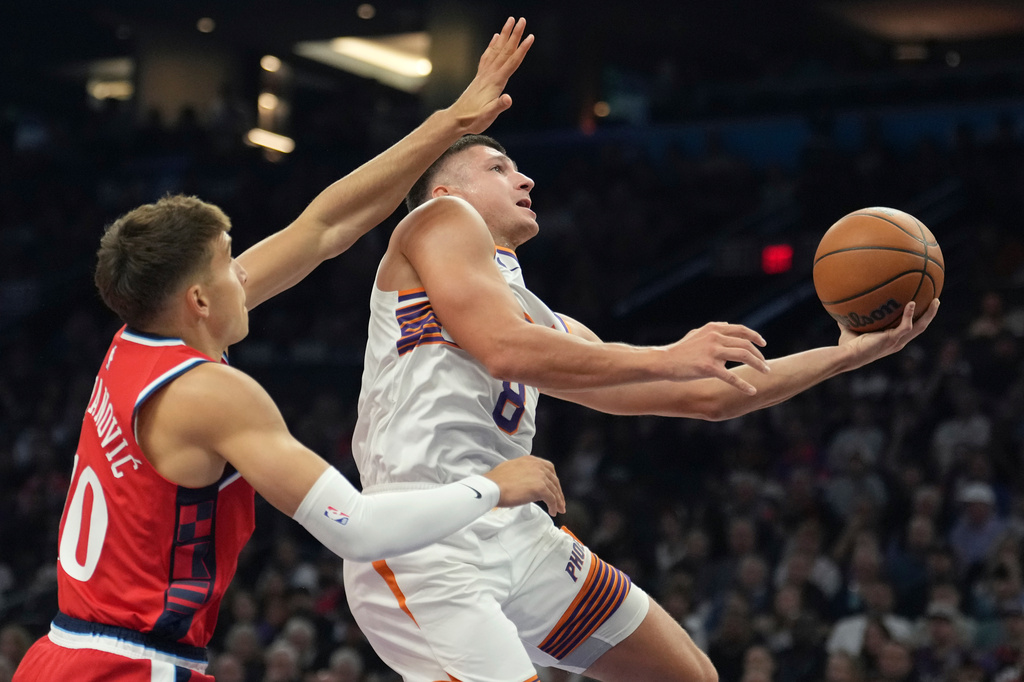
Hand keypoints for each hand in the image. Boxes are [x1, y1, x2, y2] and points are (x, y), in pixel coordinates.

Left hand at [446, 17, 533, 133]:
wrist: (456, 119)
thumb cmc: (473, 119)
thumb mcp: (488, 116)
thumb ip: (498, 106)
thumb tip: (508, 99)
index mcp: (495, 82)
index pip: (512, 62)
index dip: (522, 49)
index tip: (530, 36)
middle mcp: (490, 74)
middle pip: (505, 51)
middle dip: (515, 35)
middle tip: (522, 20)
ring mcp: (484, 74)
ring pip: (497, 50)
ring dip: (504, 35)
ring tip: (510, 21)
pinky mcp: (480, 76)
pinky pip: (488, 56)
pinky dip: (492, 45)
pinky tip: (495, 38)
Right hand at [483, 454, 565, 516]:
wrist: (492, 487)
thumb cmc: (496, 481)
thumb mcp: (511, 468)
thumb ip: (522, 471)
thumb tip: (525, 480)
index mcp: (530, 460)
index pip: (548, 468)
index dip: (553, 479)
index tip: (554, 487)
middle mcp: (537, 466)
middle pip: (554, 480)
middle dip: (558, 491)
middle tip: (560, 501)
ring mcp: (540, 476)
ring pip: (554, 490)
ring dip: (558, 501)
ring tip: (559, 509)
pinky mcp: (540, 488)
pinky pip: (551, 499)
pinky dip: (554, 506)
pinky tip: (552, 511)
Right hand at [662, 322, 769, 394]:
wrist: (663, 361)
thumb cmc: (679, 350)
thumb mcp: (696, 334)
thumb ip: (712, 330)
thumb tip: (727, 325)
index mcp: (714, 329)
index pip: (741, 330)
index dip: (755, 337)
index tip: (763, 345)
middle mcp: (715, 337)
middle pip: (746, 344)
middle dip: (759, 355)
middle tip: (765, 366)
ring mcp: (712, 352)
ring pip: (744, 356)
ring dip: (758, 365)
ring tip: (765, 373)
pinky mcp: (708, 368)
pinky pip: (731, 377)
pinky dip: (743, 385)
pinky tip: (752, 391)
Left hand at [838, 298, 939, 367]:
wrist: (846, 356)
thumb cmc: (848, 347)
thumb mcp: (850, 331)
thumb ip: (850, 321)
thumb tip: (842, 310)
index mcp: (892, 340)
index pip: (909, 330)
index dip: (917, 319)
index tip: (922, 307)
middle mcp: (898, 342)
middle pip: (920, 327)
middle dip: (929, 315)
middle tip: (936, 301)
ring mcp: (897, 342)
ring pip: (920, 327)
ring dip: (929, 314)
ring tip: (935, 301)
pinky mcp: (892, 340)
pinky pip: (906, 326)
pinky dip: (909, 314)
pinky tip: (911, 303)